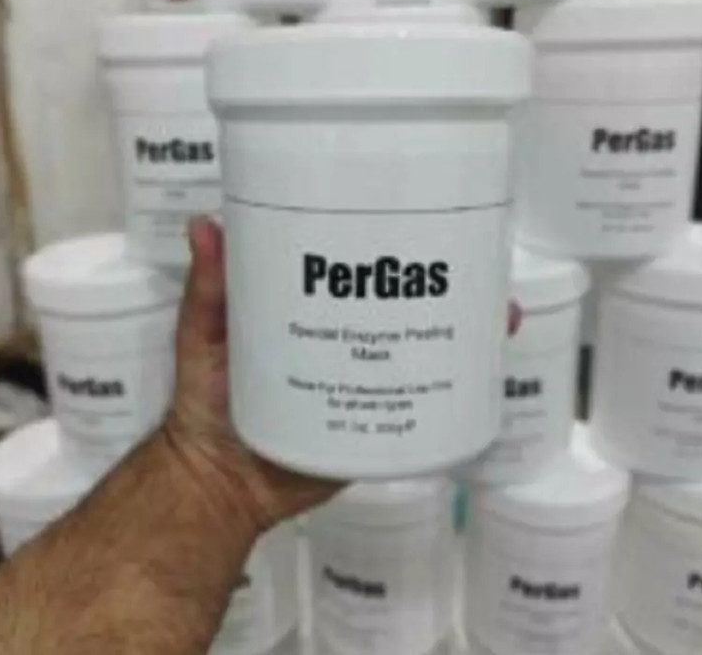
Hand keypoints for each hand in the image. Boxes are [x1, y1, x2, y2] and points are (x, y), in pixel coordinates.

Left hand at [164, 218, 521, 531]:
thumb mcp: (202, 336)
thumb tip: (204, 224)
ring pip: (422, 347)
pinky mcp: (376, 421)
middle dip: (445, 281)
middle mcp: (347, 338)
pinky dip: (455, 390)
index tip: (421, 215)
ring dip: (464, 329)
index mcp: (313, 310)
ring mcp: (366, 380)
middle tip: (476, 261)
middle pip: (403, 302)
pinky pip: (421, 403)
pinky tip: (482, 375)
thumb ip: (207, 290)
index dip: (390, 242)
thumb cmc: (206, 402)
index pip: (358, 267)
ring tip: (499, 313)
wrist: (223, 487)